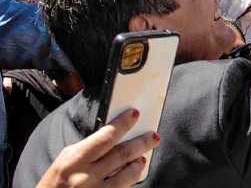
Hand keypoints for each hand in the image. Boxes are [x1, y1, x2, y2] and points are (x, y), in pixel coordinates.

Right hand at [37, 108, 158, 187]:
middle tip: (153, 136)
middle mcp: (85, 176)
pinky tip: (133, 173)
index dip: (123, 124)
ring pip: (128, 173)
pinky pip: (123, 187)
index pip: (105, 136)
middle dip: (142, 142)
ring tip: (142, 158)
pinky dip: (131, 179)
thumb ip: (87, 149)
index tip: (134, 114)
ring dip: (138, 163)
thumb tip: (112, 135)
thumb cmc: (54, 184)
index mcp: (74, 160)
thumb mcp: (65, 162)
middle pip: (123, 153)